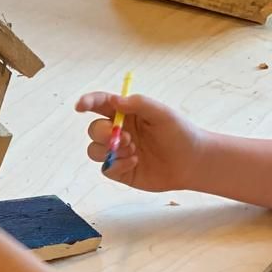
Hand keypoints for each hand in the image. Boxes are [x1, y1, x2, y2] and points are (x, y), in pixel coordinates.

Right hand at [77, 92, 205, 191]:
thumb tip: (114, 100)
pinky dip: (117, 165)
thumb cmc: (180, 133)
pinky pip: (105, 168)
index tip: (79, 107)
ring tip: (133, 150)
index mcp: (127, 113)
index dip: (87, 103)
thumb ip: (138, 104)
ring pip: (94, 150)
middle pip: (94, 129)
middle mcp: (119, 132)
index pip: (100, 104)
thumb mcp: (162, 113)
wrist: (192, 162)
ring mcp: (118, 152)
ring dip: (109, 150)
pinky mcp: (120, 171)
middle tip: (125, 138)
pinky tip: (135, 162)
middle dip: (103, 133)